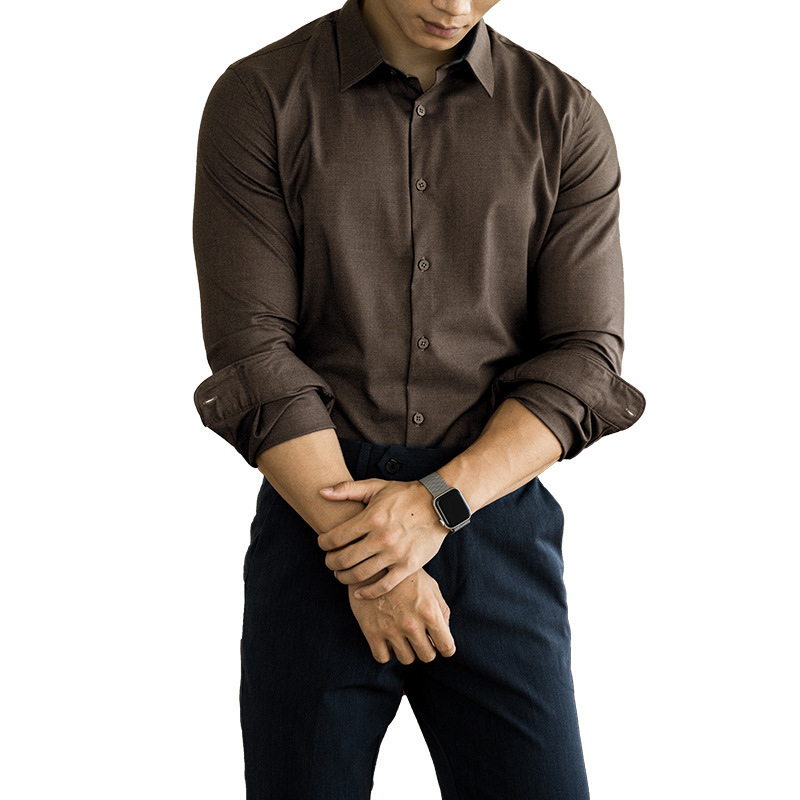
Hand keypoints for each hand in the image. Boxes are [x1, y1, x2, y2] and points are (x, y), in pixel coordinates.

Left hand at [318, 479, 447, 599]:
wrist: (438, 505)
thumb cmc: (404, 495)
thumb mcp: (375, 486)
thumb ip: (347, 489)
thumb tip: (322, 492)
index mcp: (371, 518)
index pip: (336, 537)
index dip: (324, 544)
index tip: (323, 544)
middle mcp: (382, 538)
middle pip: (345, 559)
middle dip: (331, 562)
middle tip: (329, 562)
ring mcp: (395, 554)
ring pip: (360, 574)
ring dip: (345, 577)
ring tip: (341, 574)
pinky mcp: (408, 566)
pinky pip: (384, 586)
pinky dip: (368, 592)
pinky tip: (359, 593)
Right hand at [348, 569, 455, 663]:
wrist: (372, 563)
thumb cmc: (405, 574)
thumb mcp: (429, 585)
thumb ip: (441, 608)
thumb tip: (445, 631)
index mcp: (429, 611)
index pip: (446, 646)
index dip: (446, 648)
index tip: (440, 645)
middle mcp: (412, 624)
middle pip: (427, 656)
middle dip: (426, 648)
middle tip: (421, 638)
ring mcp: (391, 630)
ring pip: (407, 659)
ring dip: (407, 650)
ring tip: (403, 636)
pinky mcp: (371, 632)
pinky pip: (383, 657)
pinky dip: (387, 652)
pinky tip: (387, 640)